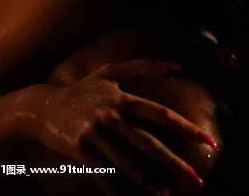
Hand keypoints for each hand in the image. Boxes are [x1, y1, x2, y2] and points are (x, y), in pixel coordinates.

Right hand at [27, 60, 217, 195]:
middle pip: (149, 143)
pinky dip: (116, 188)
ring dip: (148, 181)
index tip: (207, 141)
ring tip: (167, 194)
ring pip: (127, 162)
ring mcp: (95, 133)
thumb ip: (144, 67)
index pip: (162, 115)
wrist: (41, 105)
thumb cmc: (82, 90)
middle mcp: (113, 115)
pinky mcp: (79, 149)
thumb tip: (178, 65)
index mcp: (124, 99)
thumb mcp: (111, 71)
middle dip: (174, 163)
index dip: (186, 128)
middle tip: (196, 179)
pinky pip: (102, 172)